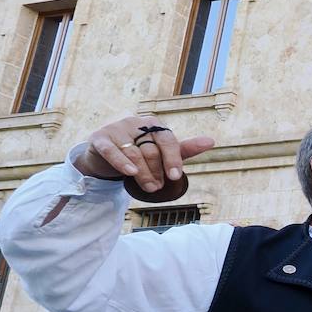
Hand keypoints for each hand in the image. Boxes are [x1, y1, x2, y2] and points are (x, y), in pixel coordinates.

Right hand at [73, 116, 214, 193]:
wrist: (106, 157)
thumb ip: (183, 149)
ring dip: (143, 174)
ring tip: (150, 188)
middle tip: (158, 187)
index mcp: (153, 125)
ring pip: (134, 153)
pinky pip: (112, 151)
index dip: (173, 159)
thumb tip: (211, 141)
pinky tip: (130, 173)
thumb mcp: (163, 153)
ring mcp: (116, 129)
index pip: (167, 140)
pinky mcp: (100, 138)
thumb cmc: (140, 153)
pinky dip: (122, 162)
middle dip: (157, 171)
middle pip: (151, 149)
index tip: (175, 177)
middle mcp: (135, 123)